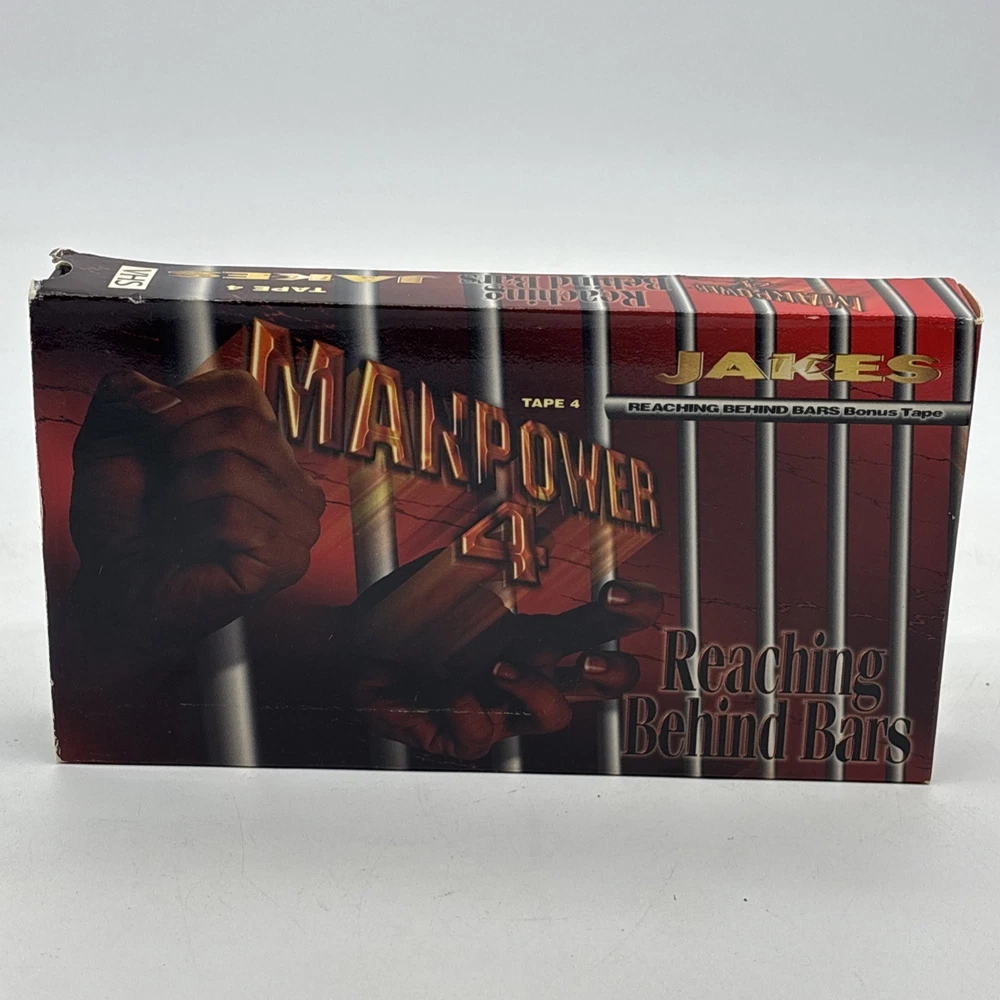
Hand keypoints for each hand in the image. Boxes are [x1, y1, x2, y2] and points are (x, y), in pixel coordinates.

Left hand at [66, 368, 324, 680]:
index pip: (243, 390)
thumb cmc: (125, 522)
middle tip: (163, 487)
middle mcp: (292, 481)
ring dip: (182, 495)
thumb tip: (157, 392)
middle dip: (181, 450)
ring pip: (235, 470)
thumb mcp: (111, 441)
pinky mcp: (287, 559)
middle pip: (247, 425)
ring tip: (175, 520)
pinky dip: (193, 530)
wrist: (117, 588)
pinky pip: (236, 517)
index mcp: (264, 448)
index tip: (153, 431)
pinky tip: (190, 545)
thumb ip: (126, 396)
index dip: (186, 401)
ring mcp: (298, 522)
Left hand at [348, 549, 660, 759]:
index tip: (619, 593)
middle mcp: (527, 673)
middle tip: (589, 659)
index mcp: (535, 635)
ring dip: (535, 692)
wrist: (351, 646)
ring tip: (499, 667)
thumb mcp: (455, 566)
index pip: (602, 625)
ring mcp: (500, 707)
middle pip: (604, 685)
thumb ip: (494, 547)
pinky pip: (480, 735)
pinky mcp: (462, 736)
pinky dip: (465, 708)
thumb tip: (528, 513)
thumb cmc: (408, 607)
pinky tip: (445, 688)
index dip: (631, 613)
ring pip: (552, 718)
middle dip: (614, 673)